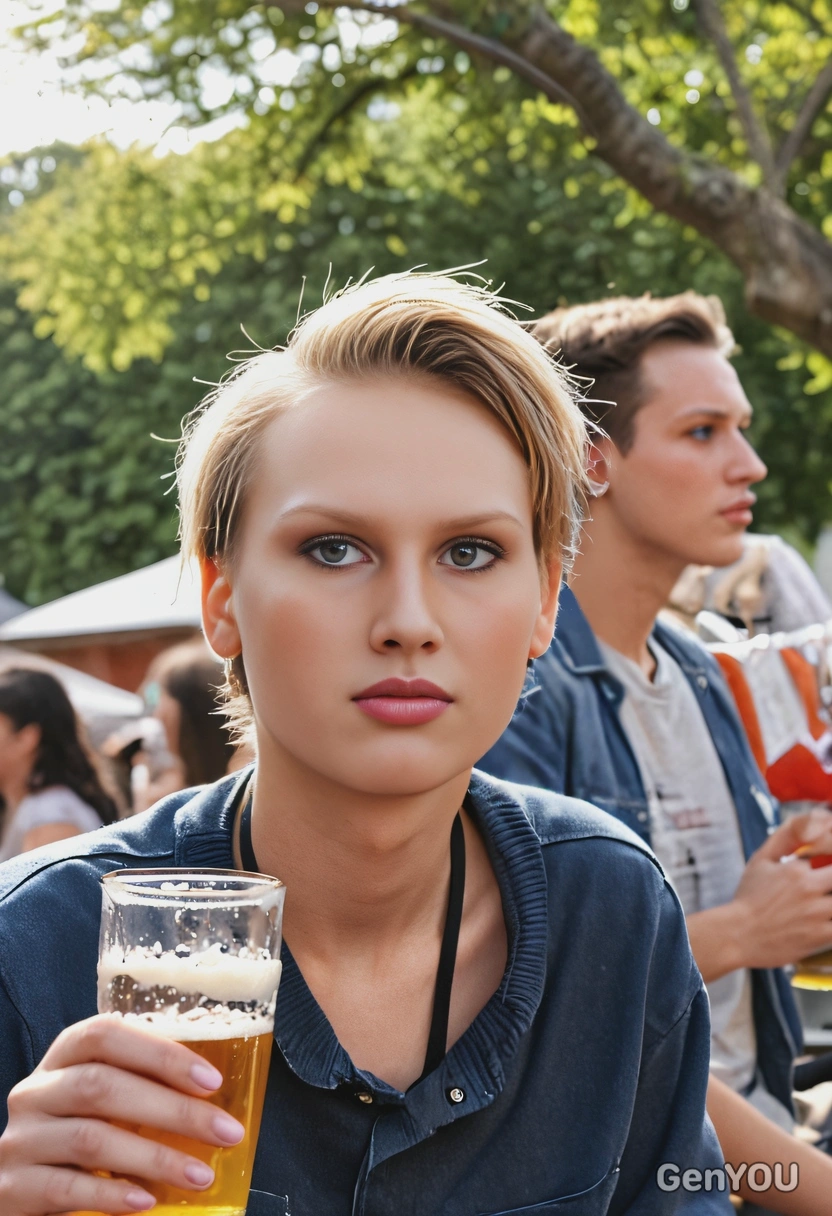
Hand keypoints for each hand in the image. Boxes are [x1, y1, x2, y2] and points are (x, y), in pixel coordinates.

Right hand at [0, 1015, 243, 1215]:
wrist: (25, 1187)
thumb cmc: (78, 1134)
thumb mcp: (104, 1100)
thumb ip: (142, 1085)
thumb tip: (215, 1096)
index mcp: (64, 1056)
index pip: (106, 1035)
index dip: (160, 1053)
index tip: (211, 1081)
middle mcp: (36, 1091)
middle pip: (102, 1086)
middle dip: (173, 1109)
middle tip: (224, 1132)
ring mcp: (20, 1139)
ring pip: (90, 1138)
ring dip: (155, 1157)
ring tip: (200, 1175)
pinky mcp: (12, 1188)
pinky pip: (65, 1187)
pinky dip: (111, 1194)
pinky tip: (147, 1201)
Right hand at [689, 811, 831, 979]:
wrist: (738, 935)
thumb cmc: (749, 897)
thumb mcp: (761, 860)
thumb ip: (785, 837)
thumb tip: (805, 823)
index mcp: (796, 869)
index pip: (830, 850)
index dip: (831, 850)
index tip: (825, 862)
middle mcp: (809, 889)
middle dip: (831, 875)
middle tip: (825, 879)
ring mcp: (817, 914)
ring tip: (825, 896)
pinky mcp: (820, 937)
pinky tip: (826, 915)